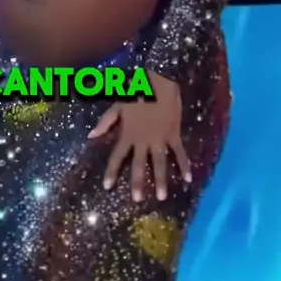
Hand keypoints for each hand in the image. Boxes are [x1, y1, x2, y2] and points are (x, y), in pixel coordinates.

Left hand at [88, 71, 191, 201]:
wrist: (159, 80)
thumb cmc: (136, 91)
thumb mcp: (117, 104)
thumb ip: (106, 122)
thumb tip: (91, 136)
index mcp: (128, 133)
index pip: (117, 156)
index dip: (112, 171)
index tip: (107, 187)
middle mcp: (143, 140)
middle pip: (138, 164)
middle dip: (137, 182)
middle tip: (137, 200)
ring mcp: (159, 138)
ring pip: (159, 162)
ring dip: (160, 179)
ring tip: (161, 196)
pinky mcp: (173, 134)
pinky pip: (179, 152)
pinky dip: (184, 164)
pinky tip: (188, 179)